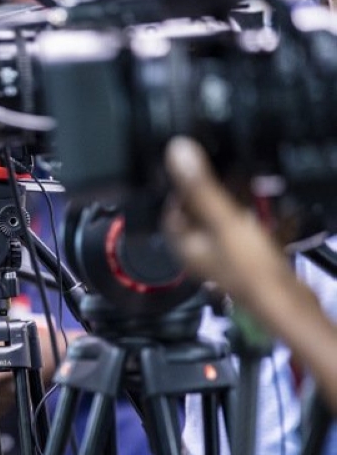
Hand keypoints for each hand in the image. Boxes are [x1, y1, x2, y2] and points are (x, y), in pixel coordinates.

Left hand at [161, 136, 292, 309]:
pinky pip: (242, 231)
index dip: (177, 187)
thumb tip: (176, 152)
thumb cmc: (251, 268)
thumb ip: (200, 187)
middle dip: (207, 191)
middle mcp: (198, 252)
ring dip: (230, 201)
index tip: (189, 167)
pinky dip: (249, 216)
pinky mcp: (245, 260)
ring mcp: (222, 257)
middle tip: (219, 169)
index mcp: (183, 245)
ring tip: (242, 180)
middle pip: (195, 214)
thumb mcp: (223, 220)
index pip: (169, 210)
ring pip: (220, 221)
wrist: (287, 301)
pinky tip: (264, 205)